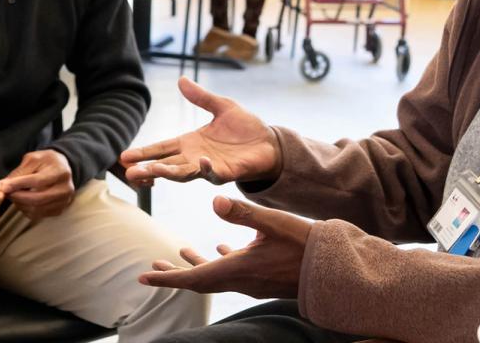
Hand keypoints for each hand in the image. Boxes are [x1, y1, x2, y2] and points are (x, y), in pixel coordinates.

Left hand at [0, 149, 75, 219]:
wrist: (61, 168)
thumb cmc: (46, 162)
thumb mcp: (33, 159)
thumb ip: (20, 172)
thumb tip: (4, 185)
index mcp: (61, 172)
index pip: (38, 181)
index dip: (19, 185)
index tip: (4, 186)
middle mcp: (65, 189)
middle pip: (37, 198)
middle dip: (18, 197)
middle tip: (6, 192)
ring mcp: (64, 201)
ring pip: (36, 209)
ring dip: (20, 204)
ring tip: (14, 195)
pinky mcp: (59, 210)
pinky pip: (38, 215)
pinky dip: (26, 209)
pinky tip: (22, 201)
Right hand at [120, 77, 279, 185]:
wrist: (270, 142)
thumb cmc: (245, 127)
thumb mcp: (221, 106)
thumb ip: (200, 97)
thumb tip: (181, 80)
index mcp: (190, 143)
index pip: (161, 149)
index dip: (144, 153)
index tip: (124, 157)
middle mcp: (195, 157)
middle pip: (166, 165)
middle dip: (147, 169)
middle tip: (128, 173)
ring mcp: (210, 167)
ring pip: (184, 173)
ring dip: (169, 173)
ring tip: (152, 170)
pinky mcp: (228, 172)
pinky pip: (214, 173)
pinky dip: (206, 169)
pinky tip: (200, 162)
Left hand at [139, 196, 310, 298]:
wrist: (336, 270)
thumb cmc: (306, 245)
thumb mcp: (274, 222)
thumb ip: (243, 211)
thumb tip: (214, 198)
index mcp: (237, 269)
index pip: (193, 278)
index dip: (166, 279)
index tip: (143, 278)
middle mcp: (241, 280)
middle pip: (199, 280)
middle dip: (174, 275)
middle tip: (151, 270)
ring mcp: (253, 281)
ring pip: (216, 275)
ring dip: (196, 266)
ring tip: (178, 254)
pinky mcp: (263, 278)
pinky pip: (234, 272)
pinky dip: (221, 261)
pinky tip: (222, 249)